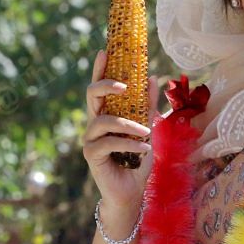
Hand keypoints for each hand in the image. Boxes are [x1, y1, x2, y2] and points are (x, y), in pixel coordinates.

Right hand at [82, 48, 158, 211]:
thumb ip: (147, 106)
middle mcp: (94, 124)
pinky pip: (108, 142)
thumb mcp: (148, 129)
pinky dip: (127, 144)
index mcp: (106, 114)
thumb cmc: (137, 161)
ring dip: (128, 124)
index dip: (99, 69)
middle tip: (124, 85)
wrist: (131, 193)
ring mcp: (90, 139)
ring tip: (146, 132)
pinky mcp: (91, 155)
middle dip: (106, 85)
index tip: (104, 51)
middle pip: (92, 95)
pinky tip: (143, 149)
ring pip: (103, 120)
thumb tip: (153, 77)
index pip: (100, 88)